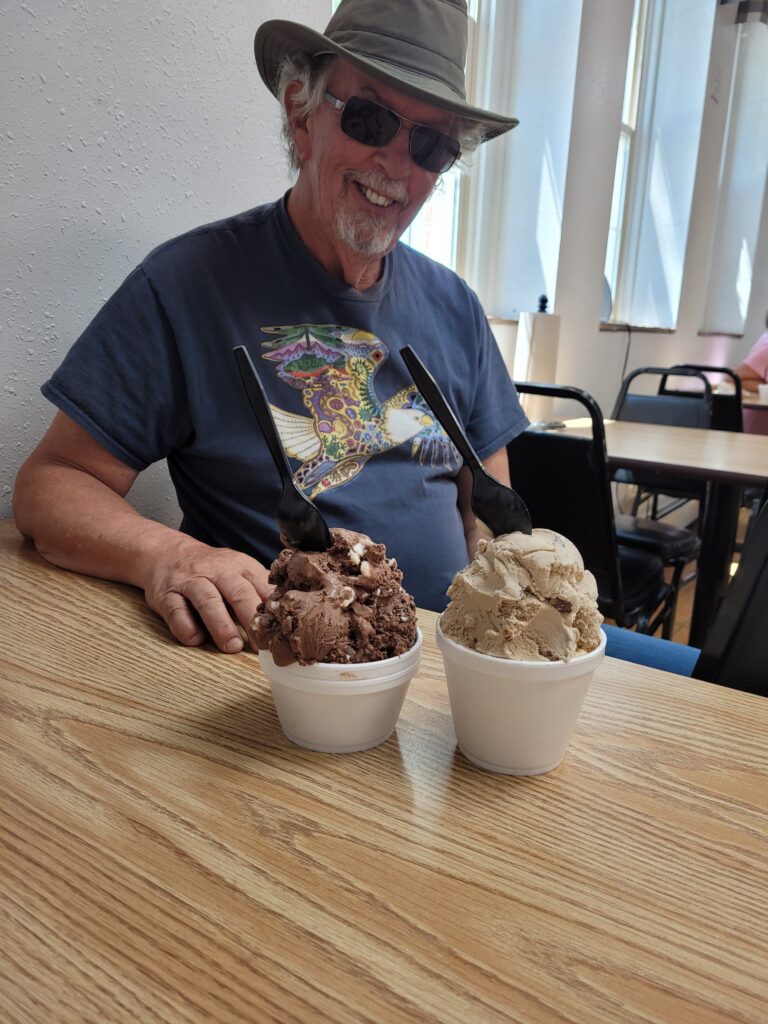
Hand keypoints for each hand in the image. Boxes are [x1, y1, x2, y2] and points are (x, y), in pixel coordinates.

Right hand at [140, 537, 271, 652]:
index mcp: (240, 566)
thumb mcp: (238, 570)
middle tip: (262, 644)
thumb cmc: (212, 570)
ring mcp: (191, 581)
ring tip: (232, 646)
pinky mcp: (166, 594)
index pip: (261, 586)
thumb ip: (257, 590)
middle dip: (251, 618)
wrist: (167, 553)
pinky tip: (196, 640)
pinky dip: (186, 627)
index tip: (283, 631)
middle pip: (238, 592)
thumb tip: (285, 620)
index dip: (273, 609)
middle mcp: (216, 571)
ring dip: (221, 625)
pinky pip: (176, 611)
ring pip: (208, 601)